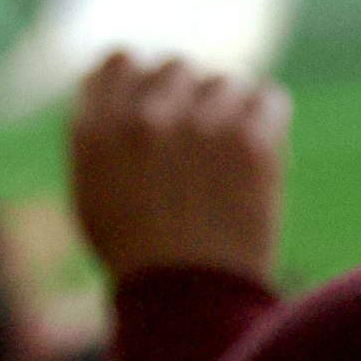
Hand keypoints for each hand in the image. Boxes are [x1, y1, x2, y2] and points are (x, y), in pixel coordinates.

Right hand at [68, 53, 290, 285]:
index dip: (144, 80)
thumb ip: (99, 136)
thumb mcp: (92, 191)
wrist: (187, 298)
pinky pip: (269, 98)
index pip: (121, 62)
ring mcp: (196, 126)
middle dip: (191, 98)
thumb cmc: (138, 254)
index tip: (161, 105)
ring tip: (231, 157)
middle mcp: (142, 117)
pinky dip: (269, 120)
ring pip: (226, 82)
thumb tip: (119, 91)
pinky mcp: (248, 141)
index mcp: (97, 128)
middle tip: (202, 141)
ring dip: (232, 111)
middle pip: (178, 67)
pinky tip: (260, 150)